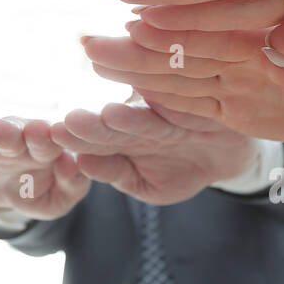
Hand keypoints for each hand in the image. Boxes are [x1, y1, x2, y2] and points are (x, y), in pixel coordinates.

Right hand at [0, 112, 88, 219]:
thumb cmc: (33, 193)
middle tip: (0, 129)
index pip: (44, 141)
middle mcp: (11, 141)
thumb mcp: (56, 200)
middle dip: (5, 132)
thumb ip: (72, 184)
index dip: (41, 137)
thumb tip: (71, 163)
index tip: (40, 132)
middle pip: (9, 134)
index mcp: (41, 148)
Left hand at [50, 98, 257, 205]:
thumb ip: (115, 171)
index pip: (96, 139)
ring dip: (131, 116)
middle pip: (116, 122)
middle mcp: (140, 117)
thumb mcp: (147, 184)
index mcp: (122, 135)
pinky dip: (173, 105)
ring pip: (148, 115)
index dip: (77, 138)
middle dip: (95, 124)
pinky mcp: (198, 106)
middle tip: (71, 121)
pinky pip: (186, 108)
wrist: (227, 157)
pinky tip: (158, 99)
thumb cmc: (180, 169)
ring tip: (111, 115)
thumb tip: (81, 162)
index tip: (56, 136)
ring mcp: (169, 110)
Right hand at [80, 25, 283, 142]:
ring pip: (182, 61)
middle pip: (194, 20)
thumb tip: (280, 47)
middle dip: (149, 12)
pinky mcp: (233, 107)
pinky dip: (161, 96)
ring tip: (93, 51)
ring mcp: (238, 71)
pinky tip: (127, 90)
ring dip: (138, 57)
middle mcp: (254, 35)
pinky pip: (191, 101)